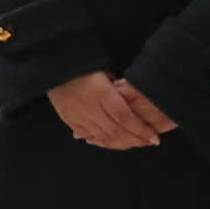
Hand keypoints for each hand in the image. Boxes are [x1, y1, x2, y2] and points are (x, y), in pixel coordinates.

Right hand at [48, 70, 179, 151]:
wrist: (54, 65)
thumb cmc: (86, 66)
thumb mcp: (106, 73)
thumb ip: (121, 91)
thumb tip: (138, 108)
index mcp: (100, 91)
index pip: (124, 117)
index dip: (141, 130)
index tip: (155, 138)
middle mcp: (88, 106)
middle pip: (115, 131)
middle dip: (135, 139)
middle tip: (149, 142)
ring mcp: (77, 114)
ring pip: (103, 137)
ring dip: (122, 143)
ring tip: (136, 143)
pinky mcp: (69, 119)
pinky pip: (89, 136)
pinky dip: (103, 141)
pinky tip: (115, 141)